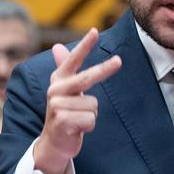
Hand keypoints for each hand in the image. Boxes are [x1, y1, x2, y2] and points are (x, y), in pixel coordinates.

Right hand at [33, 28, 121, 173]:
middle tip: (119, 60)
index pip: (72, 59)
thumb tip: (57, 46)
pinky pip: (91, 119)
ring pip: (94, 105)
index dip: (84, 45)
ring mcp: (57, 106)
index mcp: (58, 80)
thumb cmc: (65, 113)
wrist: (53, 143)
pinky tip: (77, 128)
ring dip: (91, 115)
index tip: (95, 31)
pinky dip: (89, 126)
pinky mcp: (62, 121)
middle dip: (104, 69)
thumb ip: (63, 68)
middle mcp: (55, 90)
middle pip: (87, 77)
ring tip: (78, 119)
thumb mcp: (64, 90)